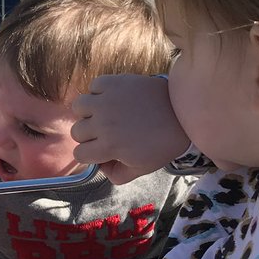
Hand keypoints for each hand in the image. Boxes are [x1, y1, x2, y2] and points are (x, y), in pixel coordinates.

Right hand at [71, 75, 188, 183]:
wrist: (182, 114)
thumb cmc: (162, 145)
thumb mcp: (141, 169)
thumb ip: (116, 175)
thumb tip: (100, 167)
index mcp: (109, 147)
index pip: (79, 154)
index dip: (89, 154)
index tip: (99, 150)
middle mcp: (103, 123)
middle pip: (76, 131)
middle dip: (88, 135)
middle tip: (103, 132)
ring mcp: (107, 101)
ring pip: (79, 106)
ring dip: (88, 112)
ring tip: (102, 113)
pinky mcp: (114, 83)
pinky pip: (94, 86)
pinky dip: (99, 91)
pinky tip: (112, 98)